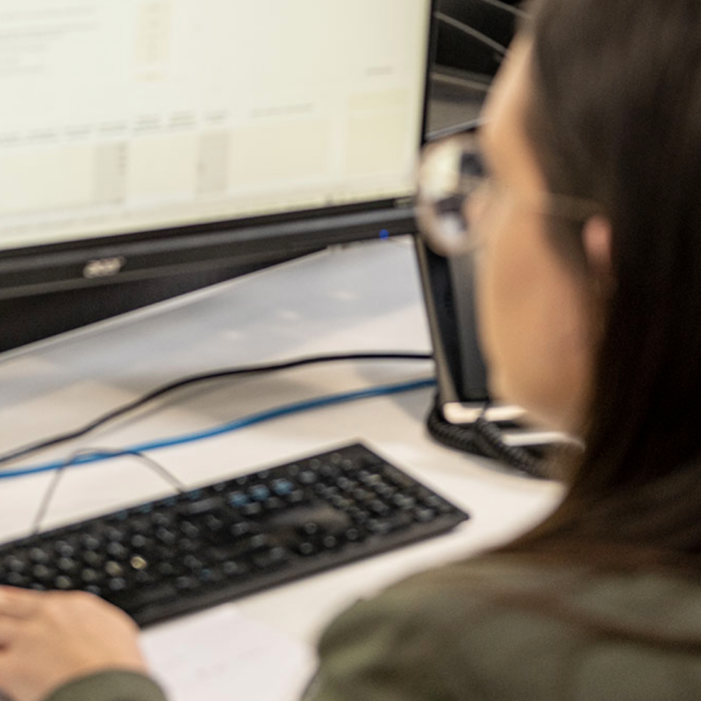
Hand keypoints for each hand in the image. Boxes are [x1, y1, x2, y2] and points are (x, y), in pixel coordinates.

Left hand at [0, 586, 148, 700]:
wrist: (114, 688)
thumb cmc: (121, 665)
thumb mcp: (115, 629)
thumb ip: (91, 622)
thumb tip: (87, 627)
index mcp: (74, 604)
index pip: (32, 598)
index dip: (15, 607)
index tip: (8, 611)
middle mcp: (48, 614)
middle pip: (4, 602)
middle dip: (0, 610)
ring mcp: (28, 638)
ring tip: (3, 648)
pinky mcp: (13, 667)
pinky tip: (5, 672)